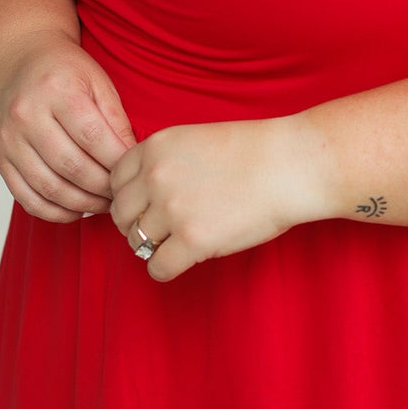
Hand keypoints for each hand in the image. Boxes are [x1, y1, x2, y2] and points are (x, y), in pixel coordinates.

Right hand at [0, 29, 136, 221]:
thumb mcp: (99, 83)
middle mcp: (26, 116)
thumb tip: (133, 161)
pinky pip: (26, 197)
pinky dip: (55, 211)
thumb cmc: (66, 70)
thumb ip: (117, 121)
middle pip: (72, 167)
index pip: (94, 138)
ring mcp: (9, 140)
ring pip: (49, 188)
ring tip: (106, 203)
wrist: (18, 56)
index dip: (119, 162)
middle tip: (124, 193)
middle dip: (105, 188)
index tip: (136, 172)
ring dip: (84, 204)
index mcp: (57, 91)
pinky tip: (77, 209)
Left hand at [109, 118, 324, 281]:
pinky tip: (184, 261)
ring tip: (178, 243)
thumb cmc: (256, 152)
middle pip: (120, 214)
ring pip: (137, 242)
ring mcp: (172, 210)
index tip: (148, 205)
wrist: (291, 165)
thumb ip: (166, 161)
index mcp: (155, 147)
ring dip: (154, 246)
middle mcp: (155, 177)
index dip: (132, 196)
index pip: (116, 180)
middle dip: (138, 224)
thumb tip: (143, 196)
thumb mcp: (197, 139)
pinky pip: (157, 267)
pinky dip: (166, 269)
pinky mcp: (192, 241)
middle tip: (163, 229)